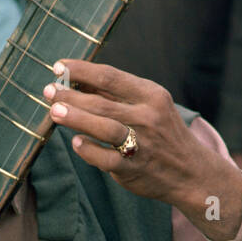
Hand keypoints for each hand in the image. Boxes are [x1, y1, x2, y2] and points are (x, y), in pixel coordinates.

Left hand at [44, 58, 241, 238]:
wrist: (192, 173)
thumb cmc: (162, 134)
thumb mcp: (150, 107)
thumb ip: (116, 95)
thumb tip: (76, 80)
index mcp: (151, 95)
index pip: (110, 76)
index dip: (81, 70)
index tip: (59, 67)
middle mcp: (148, 117)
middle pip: (102, 102)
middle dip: (71, 96)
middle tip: (49, 91)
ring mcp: (142, 144)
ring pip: (104, 127)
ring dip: (76, 118)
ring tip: (54, 112)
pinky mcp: (134, 168)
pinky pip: (105, 158)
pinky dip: (88, 150)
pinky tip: (76, 143)